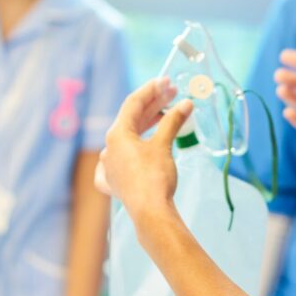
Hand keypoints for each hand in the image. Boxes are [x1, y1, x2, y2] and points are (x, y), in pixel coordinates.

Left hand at [98, 77, 193, 216]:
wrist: (150, 213)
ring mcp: (110, 167)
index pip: (133, 103)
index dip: (151, 89)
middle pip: (131, 120)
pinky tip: (139, 149)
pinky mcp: (115, 183)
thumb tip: (186, 103)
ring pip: (128, 139)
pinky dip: (135, 151)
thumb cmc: (155, 177)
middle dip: (153, 105)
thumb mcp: (164, 145)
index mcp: (116, 135)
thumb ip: (173, 121)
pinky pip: (121, 161)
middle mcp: (108, 149)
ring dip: (148, 125)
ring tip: (166, 116)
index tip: (166, 81)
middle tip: (173, 94)